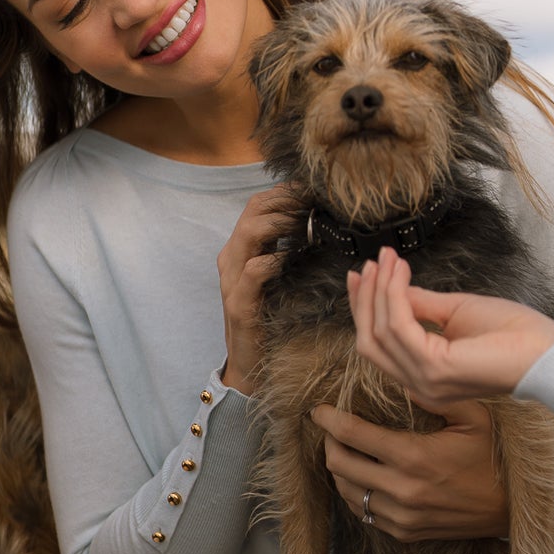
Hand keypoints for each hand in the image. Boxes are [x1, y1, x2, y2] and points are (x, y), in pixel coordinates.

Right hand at [216, 188, 297, 394]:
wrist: (249, 364)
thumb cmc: (269, 319)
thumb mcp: (279, 278)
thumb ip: (290, 251)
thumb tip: (321, 226)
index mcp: (241, 250)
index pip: (259, 204)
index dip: (286, 192)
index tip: (314, 190)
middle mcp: (232, 259)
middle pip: (253, 210)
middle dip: (285, 200)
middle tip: (315, 201)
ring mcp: (232, 280)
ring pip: (249, 233)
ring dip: (281, 223)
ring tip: (306, 223)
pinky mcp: (239, 303)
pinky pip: (253, 271)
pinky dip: (274, 259)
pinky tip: (293, 257)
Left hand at [311, 400, 509, 540]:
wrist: (511, 509)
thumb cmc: (493, 457)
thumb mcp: (475, 417)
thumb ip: (436, 394)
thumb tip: (400, 378)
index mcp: (414, 457)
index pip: (352, 435)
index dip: (329, 419)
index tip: (318, 410)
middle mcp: (401, 490)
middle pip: (340, 464)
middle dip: (329, 441)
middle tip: (332, 427)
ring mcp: (401, 516)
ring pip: (346, 491)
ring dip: (339, 468)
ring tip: (344, 450)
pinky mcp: (405, 532)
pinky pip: (363, 512)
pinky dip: (354, 492)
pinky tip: (361, 477)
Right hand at [347, 247, 553, 409]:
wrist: (546, 352)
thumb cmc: (512, 335)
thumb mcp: (455, 312)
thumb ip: (420, 304)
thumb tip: (391, 287)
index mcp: (424, 377)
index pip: (379, 345)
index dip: (365, 307)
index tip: (364, 273)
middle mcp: (418, 385)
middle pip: (369, 341)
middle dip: (365, 298)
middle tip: (371, 263)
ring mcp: (424, 381)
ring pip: (380, 331)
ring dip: (380, 290)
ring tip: (389, 260)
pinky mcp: (434, 368)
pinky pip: (399, 325)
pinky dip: (395, 295)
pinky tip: (401, 273)